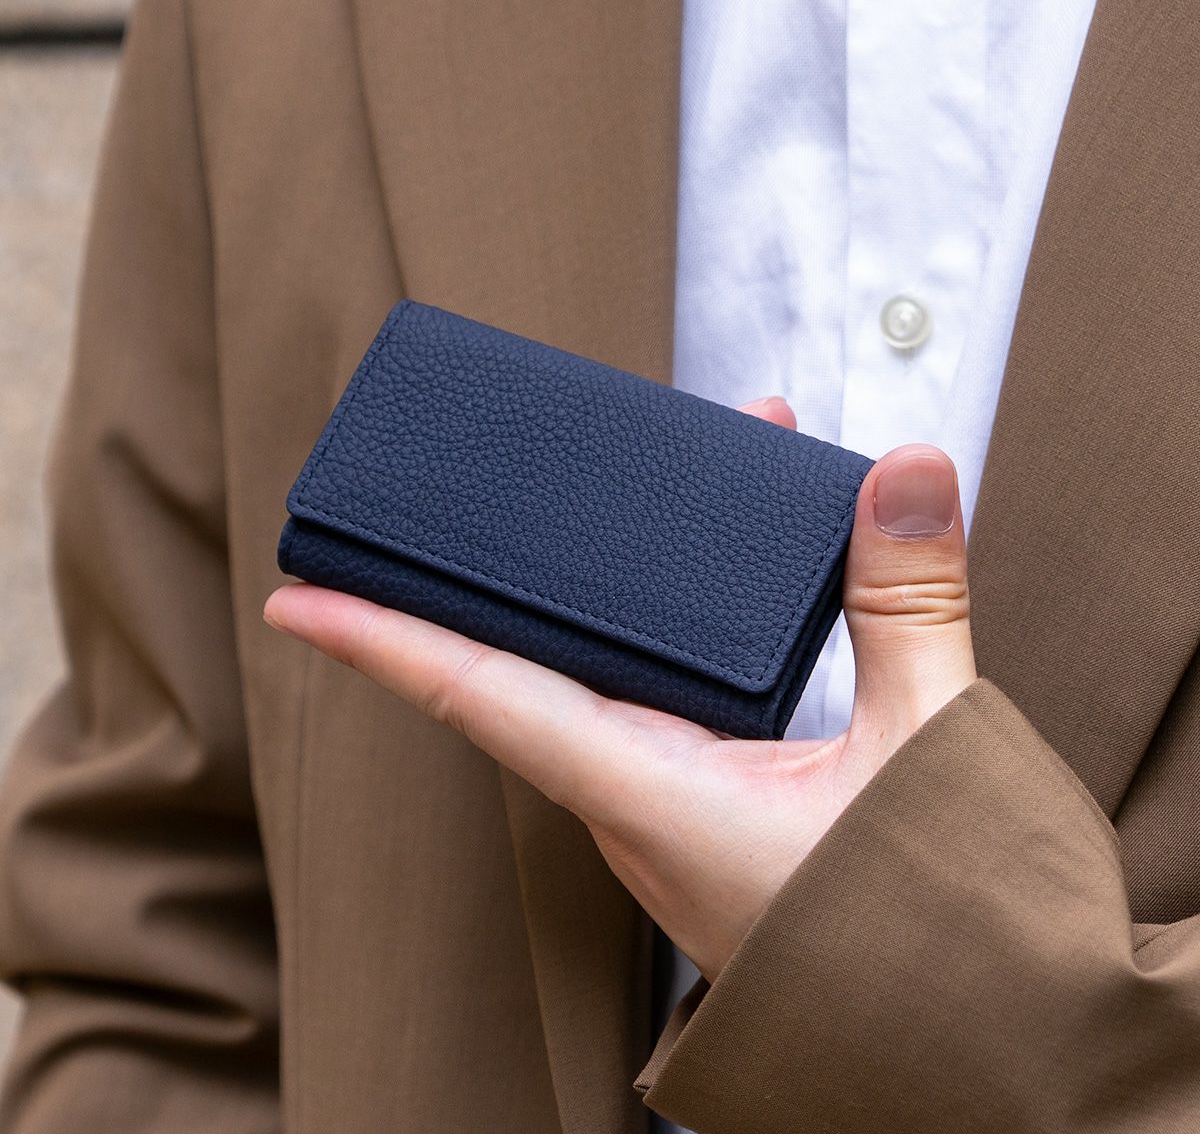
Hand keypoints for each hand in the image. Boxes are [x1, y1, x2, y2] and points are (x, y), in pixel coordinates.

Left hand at [264, 398, 975, 980]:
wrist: (959, 1048)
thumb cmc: (926, 928)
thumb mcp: (926, 746)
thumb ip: (908, 603)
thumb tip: (908, 474)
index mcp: (651, 793)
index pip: (481, 699)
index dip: (381, 644)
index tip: (297, 598)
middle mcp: (633, 799)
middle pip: (518, 671)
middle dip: (495, 569)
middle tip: (466, 487)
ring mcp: (661, 807)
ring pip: (582, 681)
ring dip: (587, 589)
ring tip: (612, 499)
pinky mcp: (700, 806)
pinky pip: (638, 703)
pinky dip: (648, 631)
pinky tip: (691, 590)